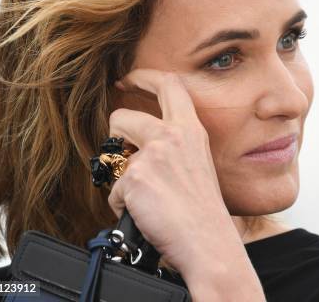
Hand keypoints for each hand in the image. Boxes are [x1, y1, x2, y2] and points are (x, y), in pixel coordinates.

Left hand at [107, 69, 263, 299]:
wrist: (207, 241)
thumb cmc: (204, 212)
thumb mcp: (197, 165)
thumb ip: (173, 148)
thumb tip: (142, 150)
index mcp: (191, 131)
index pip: (169, 85)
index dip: (144, 76)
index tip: (129, 78)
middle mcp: (172, 136)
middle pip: (123, 115)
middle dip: (115, 134)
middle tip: (123, 153)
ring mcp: (152, 156)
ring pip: (111, 155)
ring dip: (119, 174)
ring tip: (143, 195)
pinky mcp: (135, 179)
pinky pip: (114, 190)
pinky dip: (123, 205)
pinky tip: (144, 214)